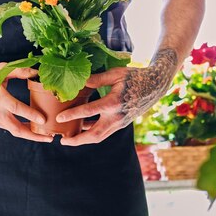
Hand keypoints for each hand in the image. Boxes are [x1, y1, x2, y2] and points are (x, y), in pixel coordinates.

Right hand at [0, 63, 52, 141]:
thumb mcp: (1, 69)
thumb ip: (20, 71)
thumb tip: (37, 72)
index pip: (16, 109)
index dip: (31, 115)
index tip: (43, 120)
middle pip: (17, 129)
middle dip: (34, 135)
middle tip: (50, 137)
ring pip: (15, 131)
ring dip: (30, 135)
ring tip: (46, 135)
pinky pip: (11, 128)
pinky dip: (23, 130)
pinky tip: (34, 128)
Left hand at [57, 49, 178, 145]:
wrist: (154, 86)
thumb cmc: (134, 77)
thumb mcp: (116, 74)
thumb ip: (97, 79)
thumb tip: (80, 81)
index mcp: (113, 103)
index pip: (89, 112)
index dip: (72, 115)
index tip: (60, 118)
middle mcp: (116, 117)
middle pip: (94, 135)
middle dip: (77, 140)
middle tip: (63, 140)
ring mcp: (120, 123)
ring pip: (99, 136)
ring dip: (84, 139)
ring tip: (70, 139)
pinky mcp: (121, 124)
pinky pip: (104, 132)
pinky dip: (92, 132)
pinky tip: (82, 128)